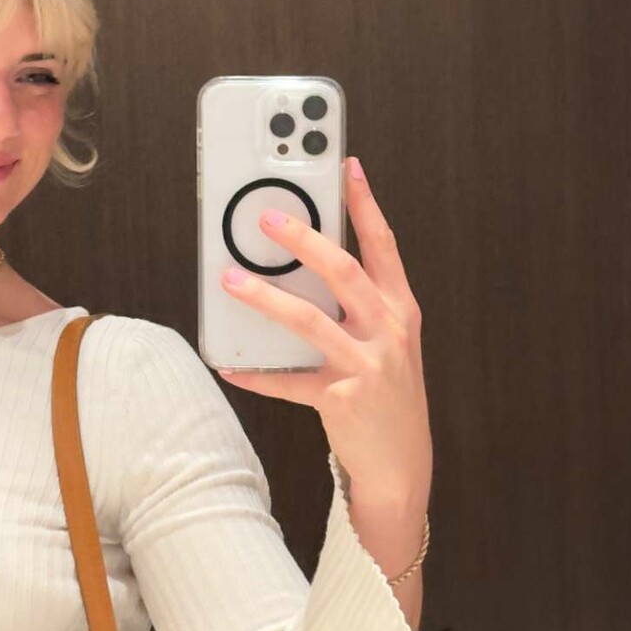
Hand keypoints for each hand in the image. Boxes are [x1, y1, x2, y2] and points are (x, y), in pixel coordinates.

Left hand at [216, 156, 432, 505]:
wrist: (401, 462)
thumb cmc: (387, 393)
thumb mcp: (388, 343)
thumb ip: (358, 306)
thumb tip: (304, 266)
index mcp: (400, 310)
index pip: (384, 246)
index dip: (365, 205)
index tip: (347, 167)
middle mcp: (388, 331)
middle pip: (344, 272)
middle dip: (305, 241)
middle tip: (269, 218)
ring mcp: (367, 365)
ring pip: (310, 321)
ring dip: (266, 298)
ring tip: (231, 279)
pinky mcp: (341, 398)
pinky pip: (288, 382)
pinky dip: (256, 374)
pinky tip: (230, 364)